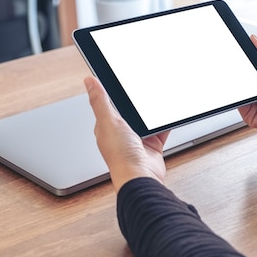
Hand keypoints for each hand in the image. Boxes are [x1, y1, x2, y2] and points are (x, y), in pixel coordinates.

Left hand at [84, 76, 167, 191]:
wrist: (140, 176)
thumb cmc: (120, 156)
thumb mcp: (108, 121)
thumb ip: (100, 101)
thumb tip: (89, 81)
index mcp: (106, 127)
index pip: (109, 104)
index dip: (114, 92)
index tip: (121, 79)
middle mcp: (122, 133)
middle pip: (130, 111)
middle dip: (137, 103)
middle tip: (144, 89)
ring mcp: (138, 140)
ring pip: (147, 120)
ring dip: (152, 113)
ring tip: (157, 102)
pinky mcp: (153, 145)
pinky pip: (161, 130)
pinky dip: (165, 124)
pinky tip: (168, 117)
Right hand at [239, 35, 256, 151]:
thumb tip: (254, 40)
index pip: (248, 68)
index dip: (241, 60)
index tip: (234, 49)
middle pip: (241, 80)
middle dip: (237, 71)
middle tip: (233, 61)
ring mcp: (253, 104)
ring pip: (238, 92)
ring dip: (237, 84)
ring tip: (239, 76)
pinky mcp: (250, 115)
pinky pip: (239, 105)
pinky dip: (238, 98)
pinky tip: (243, 91)